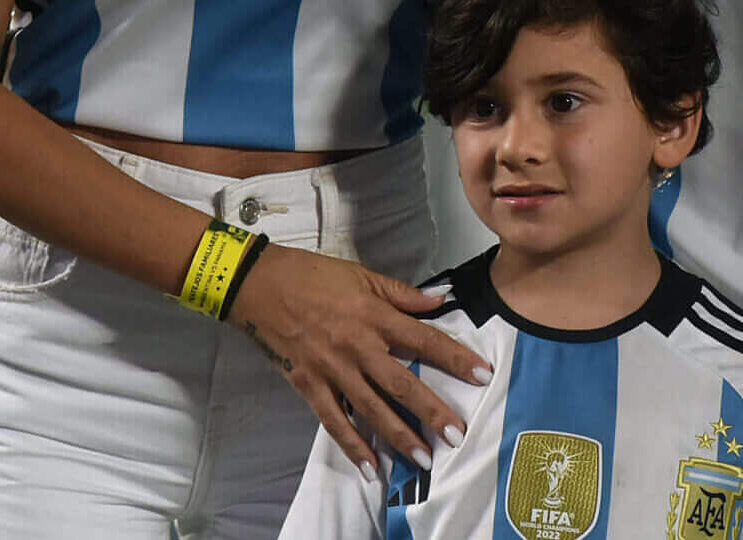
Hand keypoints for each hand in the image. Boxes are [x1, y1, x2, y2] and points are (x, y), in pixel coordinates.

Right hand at [225, 244, 490, 471]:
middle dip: (432, 410)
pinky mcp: (309, 385)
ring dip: (398, 435)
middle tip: (457, 433)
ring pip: (371, 409)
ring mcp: (333, 370)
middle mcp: (358, 347)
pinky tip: (371, 466)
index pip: (425, 340)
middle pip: (402, 383)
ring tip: (424, 457)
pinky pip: (334, 421)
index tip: (482, 374)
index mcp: (375, 317)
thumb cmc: (313, 275)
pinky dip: (352, 445)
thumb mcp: (362, 275)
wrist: (259, 285)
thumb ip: (402, 294)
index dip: (455, 358)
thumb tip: (442, 299)